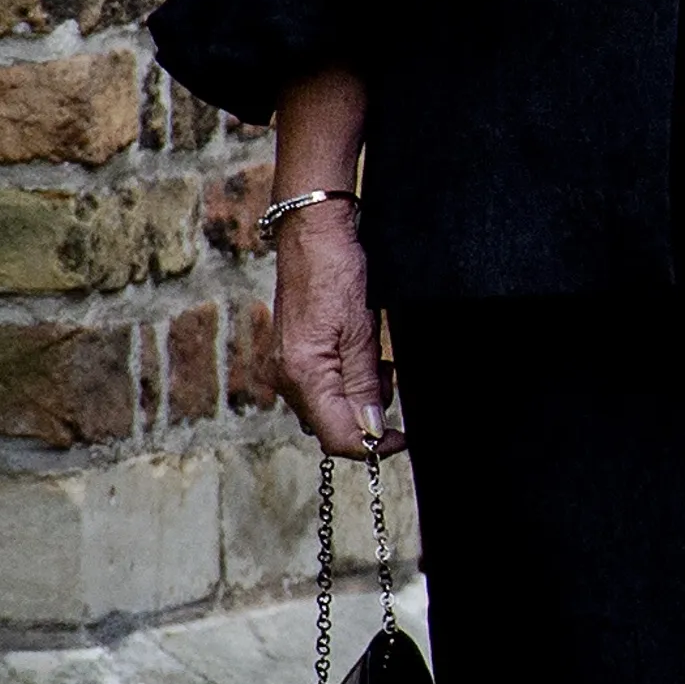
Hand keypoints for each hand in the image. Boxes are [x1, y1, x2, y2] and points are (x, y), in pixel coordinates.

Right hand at [272, 198, 401, 458]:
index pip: (336, 436)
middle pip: (331, 425)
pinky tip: (360, 355)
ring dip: (359, 394)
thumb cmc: (336, 276)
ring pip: (328, 407)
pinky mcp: (289, 359)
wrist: (311, 239)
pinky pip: (321, 387)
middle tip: (388, 378)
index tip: (401, 438)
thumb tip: (372, 429)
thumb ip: (364, 384)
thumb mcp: (361, 332)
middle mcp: (285, 380)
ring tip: (376, 360)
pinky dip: (346, 380)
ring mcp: (283, 370)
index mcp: (302, 376)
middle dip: (366, 413)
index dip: (372, 444)